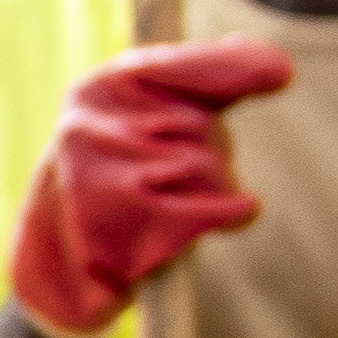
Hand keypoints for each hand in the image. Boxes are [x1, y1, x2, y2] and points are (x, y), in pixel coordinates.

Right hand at [4, 40, 293, 337]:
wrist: (58, 270)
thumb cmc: (116, 186)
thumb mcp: (139, 125)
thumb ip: (193, 89)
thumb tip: (276, 69)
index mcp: (94, 92)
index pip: (174, 67)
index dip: (231, 68)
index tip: (280, 74)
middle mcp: (88, 127)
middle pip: (203, 125)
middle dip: (212, 152)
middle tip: (176, 181)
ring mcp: (102, 177)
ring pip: (212, 167)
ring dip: (217, 190)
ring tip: (176, 207)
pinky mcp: (126, 228)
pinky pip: (216, 210)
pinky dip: (235, 214)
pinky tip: (232, 217)